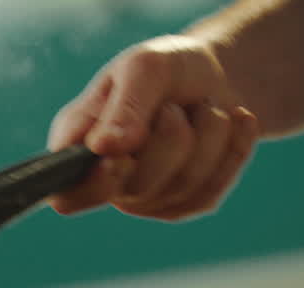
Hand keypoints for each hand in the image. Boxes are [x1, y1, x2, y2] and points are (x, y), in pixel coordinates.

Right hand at [48, 35, 260, 220]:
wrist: (213, 76)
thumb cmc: (166, 69)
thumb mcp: (144, 67)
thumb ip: (124, 107)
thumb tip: (105, 148)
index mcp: (77, 147)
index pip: (67, 196)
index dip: (94, 186)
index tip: (122, 157)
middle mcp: (104, 181)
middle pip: (136, 189)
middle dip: (171, 139)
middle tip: (173, 106)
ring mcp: (143, 199)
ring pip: (181, 188)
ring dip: (207, 136)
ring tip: (205, 106)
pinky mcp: (183, 204)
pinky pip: (210, 190)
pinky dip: (232, 149)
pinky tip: (236, 120)